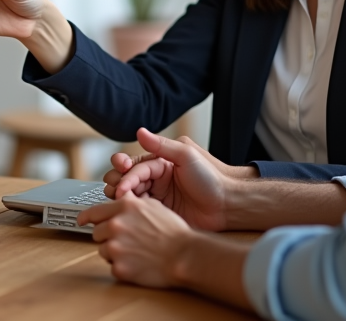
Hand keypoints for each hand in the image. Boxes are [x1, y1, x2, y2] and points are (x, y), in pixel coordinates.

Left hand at [77, 193, 197, 288]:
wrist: (185, 256)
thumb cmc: (173, 232)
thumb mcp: (153, 206)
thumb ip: (131, 201)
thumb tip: (120, 197)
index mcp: (124, 207)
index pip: (93, 212)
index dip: (85, 217)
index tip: (81, 220)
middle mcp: (116, 225)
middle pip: (96, 233)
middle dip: (107, 236)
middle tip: (125, 241)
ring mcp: (116, 247)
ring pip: (103, 250)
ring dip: (115, 253)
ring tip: (135, 253)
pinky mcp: (119, 268)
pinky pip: (113, 267)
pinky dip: (123, 268)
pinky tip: (138, 264)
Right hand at [102, 127, 247, 231]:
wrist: (227, 204)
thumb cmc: (211, 176)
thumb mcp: (186, 155)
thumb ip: (161, 145)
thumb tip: (140, 131)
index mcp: (160, 162)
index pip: (134, 165)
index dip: (124, 170)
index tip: (121, 176)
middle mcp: (156, 178)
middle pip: (127, 179)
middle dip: (118, 182)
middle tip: (118, 190)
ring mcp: (158, 196)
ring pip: (131, 195)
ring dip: (122, 197)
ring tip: (122, 201)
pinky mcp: (161, 213)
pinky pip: (141, 211)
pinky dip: (133, 210)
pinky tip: (133, 212)